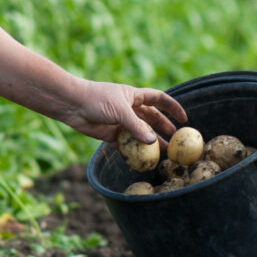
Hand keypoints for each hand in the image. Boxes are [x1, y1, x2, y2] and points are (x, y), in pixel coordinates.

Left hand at [0, 17, 187, 146]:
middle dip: (164, 130)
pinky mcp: (109, 134)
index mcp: (134, 96)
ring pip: (139, 134)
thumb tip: (151, 142)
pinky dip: (132, 152)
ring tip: (162, 156)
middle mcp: (129, 108)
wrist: (72, 105)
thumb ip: (136, 126)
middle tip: (176, 143)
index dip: (172, 108)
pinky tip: (141, 161)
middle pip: (151, 119)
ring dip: (150, 144)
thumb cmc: (96, 99)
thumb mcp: (120, 110)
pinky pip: (124, 145)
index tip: (184, 119)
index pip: (159, 99)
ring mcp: (119, 122)